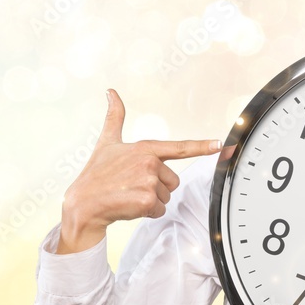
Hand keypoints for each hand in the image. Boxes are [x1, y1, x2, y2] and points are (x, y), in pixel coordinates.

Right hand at [56, 89, 222, 253]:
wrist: (83, 203)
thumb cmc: (96, 173)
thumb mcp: (107, 142)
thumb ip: (114, 116)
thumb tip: (111, 91)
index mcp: (145, 148)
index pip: (180, 147)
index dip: (203, 146)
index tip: (221, 145)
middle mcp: (149, 162)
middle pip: (173, 181)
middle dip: (156, 188)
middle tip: (132, 186)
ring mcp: (148, 181)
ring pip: (166, 197)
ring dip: (150, 201)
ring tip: (128, 194)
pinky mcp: (147, 200)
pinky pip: (159, 210)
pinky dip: (146, 213)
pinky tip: (128, 205)